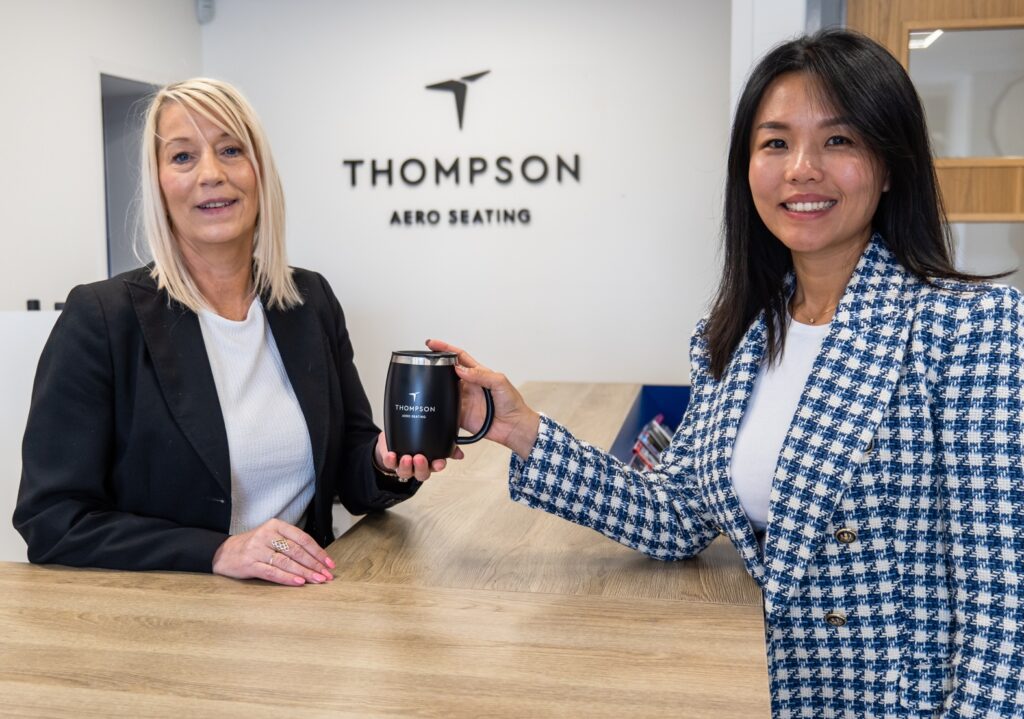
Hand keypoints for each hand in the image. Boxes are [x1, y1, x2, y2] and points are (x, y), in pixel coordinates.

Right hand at [212, 518, 334, 585]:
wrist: (223, 552)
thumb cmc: (253, 546)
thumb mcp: (271, 537)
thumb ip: (290, 543)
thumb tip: (317, 558)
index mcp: (276, 526)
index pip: (302, 538)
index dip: (318, 552)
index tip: (329, 563)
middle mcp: (267, 535)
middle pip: (296, 551)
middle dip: (314, 564)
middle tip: (327, 575)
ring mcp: (257, 549)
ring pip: (286, 562)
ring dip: (305, 572)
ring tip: (318, 580)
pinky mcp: (249, 564)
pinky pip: (272, 572)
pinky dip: (287, 578)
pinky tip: (299, 582)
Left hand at [374, 431, 461, 481]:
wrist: (394, 441)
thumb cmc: (416, 441)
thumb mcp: (433, 440)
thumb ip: (448, 446)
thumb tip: (460, 454)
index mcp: (429, 462)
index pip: (436, 467)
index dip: (438, 466)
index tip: (440, 463)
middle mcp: (417, 467)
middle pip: (421, 474)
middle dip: (422, 467)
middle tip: (420, 458)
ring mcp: (404, 466)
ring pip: (406, 472)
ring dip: (406, 466)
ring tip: (407, 458)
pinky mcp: (391, 462)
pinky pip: (390, 464)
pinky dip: (390, 460)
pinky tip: (391, 454)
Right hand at [425, 339, 540, 457]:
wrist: (514, 426)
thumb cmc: (512, 403)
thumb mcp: (500, 382)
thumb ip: (481, 375)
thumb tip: (460, 369)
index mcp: (478, 374)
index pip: (459, 357)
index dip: (445, 349)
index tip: (432, 344)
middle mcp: (469, 385)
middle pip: (448, 372)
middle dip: (436, 365)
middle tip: (425, 361)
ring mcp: (463, 400)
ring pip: (444, 390)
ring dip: (435, 385)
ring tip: (426, 380)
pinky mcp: (460, 415)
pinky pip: (446, 409)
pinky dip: (439, 406)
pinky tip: (433, 403)